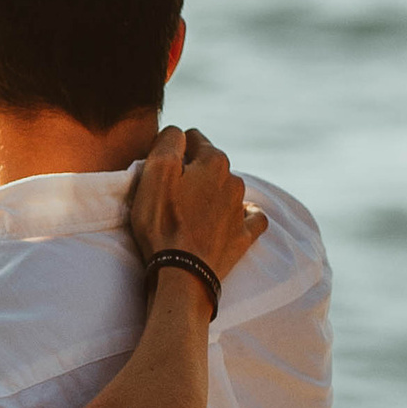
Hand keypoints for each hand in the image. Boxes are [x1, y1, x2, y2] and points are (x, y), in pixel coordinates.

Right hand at [128, 127, 265, 286]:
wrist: (182, 274)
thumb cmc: (162, 223)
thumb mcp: (156, 172)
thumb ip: (168, 141)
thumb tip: (177, 133)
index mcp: (213, 161)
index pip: (191, 137)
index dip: (172, 151)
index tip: (159, 172)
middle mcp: (233, 180)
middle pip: (209, 164)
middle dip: (192, 172)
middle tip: (170, 196)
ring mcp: (240, 209)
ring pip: (226, 189)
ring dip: (210, 194)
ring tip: (189, 215)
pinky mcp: (243, 235)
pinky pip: (250, 218)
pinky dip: (240, 216)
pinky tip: (229, 222)